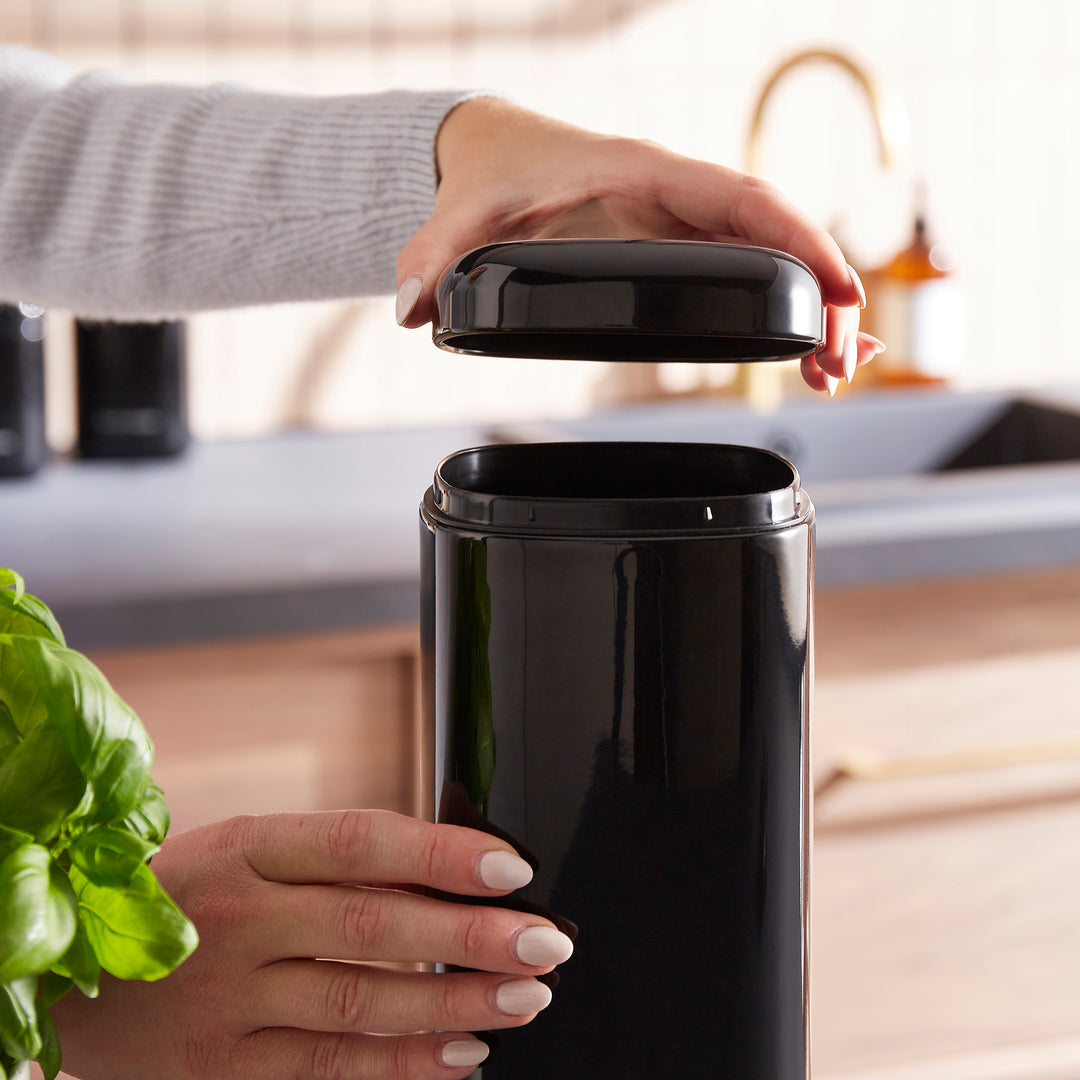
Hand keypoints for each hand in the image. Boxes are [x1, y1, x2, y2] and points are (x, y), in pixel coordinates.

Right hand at [49, 810, 573, 1079]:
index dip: (441, 852)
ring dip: (453, 1004)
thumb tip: (445, 867)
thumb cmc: (185, 895)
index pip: (360, 841)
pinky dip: (402, 1066)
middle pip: (372, 927)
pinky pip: (327, 1070)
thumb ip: (333, 860)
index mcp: (248, 845)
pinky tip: (463, 1055)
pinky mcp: (219, 1070)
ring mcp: (226, 1000)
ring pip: (360, 1005)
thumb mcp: (244, 849)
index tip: (512, 868)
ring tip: (524, 998)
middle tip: (546, 942)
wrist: (74, 968)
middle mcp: (239, 918)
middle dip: (469, 937)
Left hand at [396, 97, 883, 391]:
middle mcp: (676, 198)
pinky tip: (797, 356)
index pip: (742, 201)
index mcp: (643, 174)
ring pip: (769, 261)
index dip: (799, 243)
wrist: (491, 155)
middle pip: (775, 237)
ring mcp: (682, 224)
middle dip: (823, 296)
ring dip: (811, 312)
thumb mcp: (461, 214)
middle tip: (841, 366)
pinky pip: (745, 276)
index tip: (838, 293)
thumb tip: (411, 307)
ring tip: (833, 375)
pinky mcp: (676, 250)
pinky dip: (779, 313)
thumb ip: (434, 255)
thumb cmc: (488, 175)